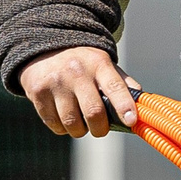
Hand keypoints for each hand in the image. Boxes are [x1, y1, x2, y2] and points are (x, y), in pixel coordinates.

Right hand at [18, 46, 138, 136]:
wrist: (44, 49)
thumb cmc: (82, 64)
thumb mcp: (104, 65)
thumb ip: (123, 84)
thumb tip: (143, 106)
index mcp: (99, 64)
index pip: (115, 87)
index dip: (124, 106)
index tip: (131, 121)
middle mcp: (77, 72)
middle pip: (93, 113)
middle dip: (100, 129)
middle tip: (100, 129)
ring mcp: (56, 82)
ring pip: (73, 124)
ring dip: (80, 130)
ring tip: (80, 121)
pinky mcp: (38, 93)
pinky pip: (55, 125)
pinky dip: (62, 128)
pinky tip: (63, 116)